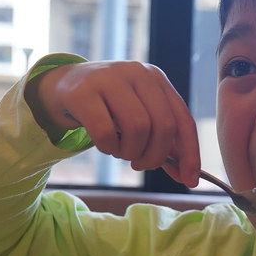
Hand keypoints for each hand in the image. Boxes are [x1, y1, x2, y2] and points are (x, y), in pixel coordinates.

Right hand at [33, 61, 200, 185]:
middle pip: (163, 126)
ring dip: (130, 152)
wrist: (65, 86)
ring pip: (137, 129)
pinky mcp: (84, 92)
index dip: (190, 153)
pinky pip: (106, 132)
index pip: (183, 119)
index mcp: (156, 79)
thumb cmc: (108, 107)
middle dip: (154, 156)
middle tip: (140, 164)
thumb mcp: (138, 118)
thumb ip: (163, 144)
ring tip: (119, 150)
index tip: (190, 181)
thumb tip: (187, 176)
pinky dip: (108, 148)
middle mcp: (137, 73)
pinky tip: (105, 145)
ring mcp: (110, 79)